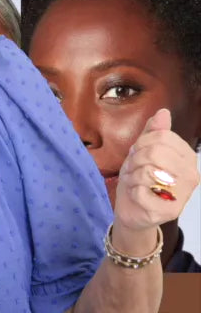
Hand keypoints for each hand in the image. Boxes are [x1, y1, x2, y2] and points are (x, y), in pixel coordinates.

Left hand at [112, 108, 199, 238]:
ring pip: (148, 171)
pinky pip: (141, 191)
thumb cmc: (139, 175)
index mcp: (187, 158)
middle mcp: (191, 177)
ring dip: (133, 175)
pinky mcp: (169, 212)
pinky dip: (132, 191)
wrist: (132, 206)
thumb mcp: (143, 149)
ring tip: (136, 181)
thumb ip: (154, 131)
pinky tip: (137, 196)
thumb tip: (163, 112)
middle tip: (135, 169)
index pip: (162, 136)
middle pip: (155, 152)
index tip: (140, 153)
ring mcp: (182, 196)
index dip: (143, 142)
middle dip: (136, 159)